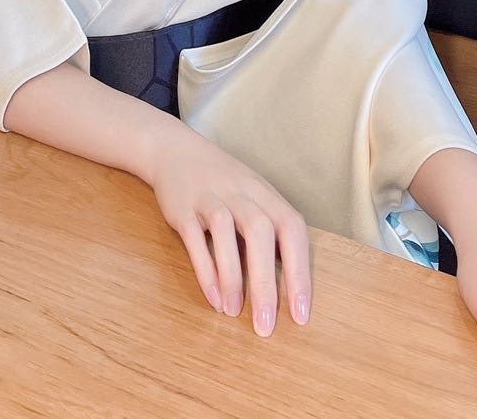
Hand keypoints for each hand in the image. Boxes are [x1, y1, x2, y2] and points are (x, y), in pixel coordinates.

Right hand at [148, 123, 310, 335]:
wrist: (175, 150)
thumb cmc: (223, 183)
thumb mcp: (253, 196)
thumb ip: (271, 231)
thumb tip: (290, 283)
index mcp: (265, 194)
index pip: (291, 228)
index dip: (299, 271)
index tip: (300, 314)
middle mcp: (240, 193)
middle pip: (260, 232)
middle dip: (266, 282)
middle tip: (266, 326)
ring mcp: (210, 197)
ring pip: (225, 231)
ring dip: (232, 276)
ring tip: (234, 313)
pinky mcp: (183, 207)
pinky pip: (194, 237)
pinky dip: (204, 268)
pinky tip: (213, 297)